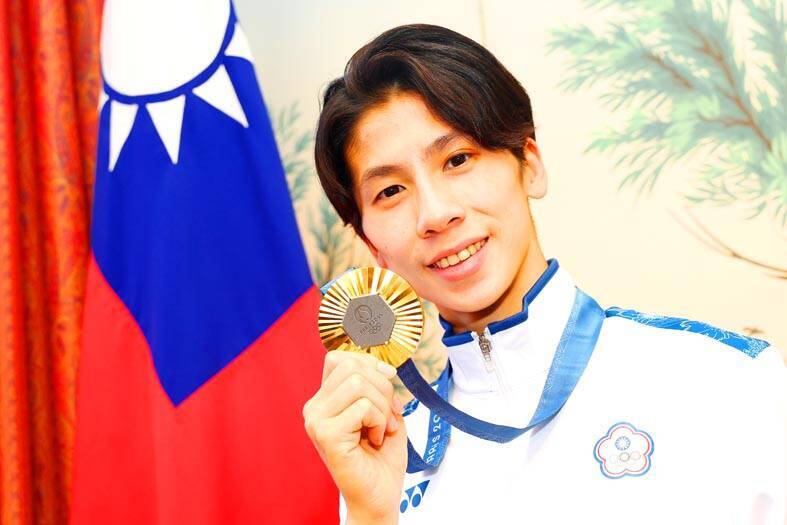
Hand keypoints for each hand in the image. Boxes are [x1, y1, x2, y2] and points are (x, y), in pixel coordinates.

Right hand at [303, 351, 406, 523]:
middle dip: (382, 387)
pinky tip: (375, 441)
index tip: (388, 379)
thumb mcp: (383, 410)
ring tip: (381, 429)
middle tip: (388, 415)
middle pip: (352, 367)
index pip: (339, 358)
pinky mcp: (327, 435)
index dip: (368, 362)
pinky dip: (379, 422)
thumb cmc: (381, 457)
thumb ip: (377, 385)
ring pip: (358, 384)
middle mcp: (314, 408)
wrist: (379, 495)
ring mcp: (317, 421)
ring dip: (382, 407)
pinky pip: (362, 407)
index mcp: (324, 400)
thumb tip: (384, 367)